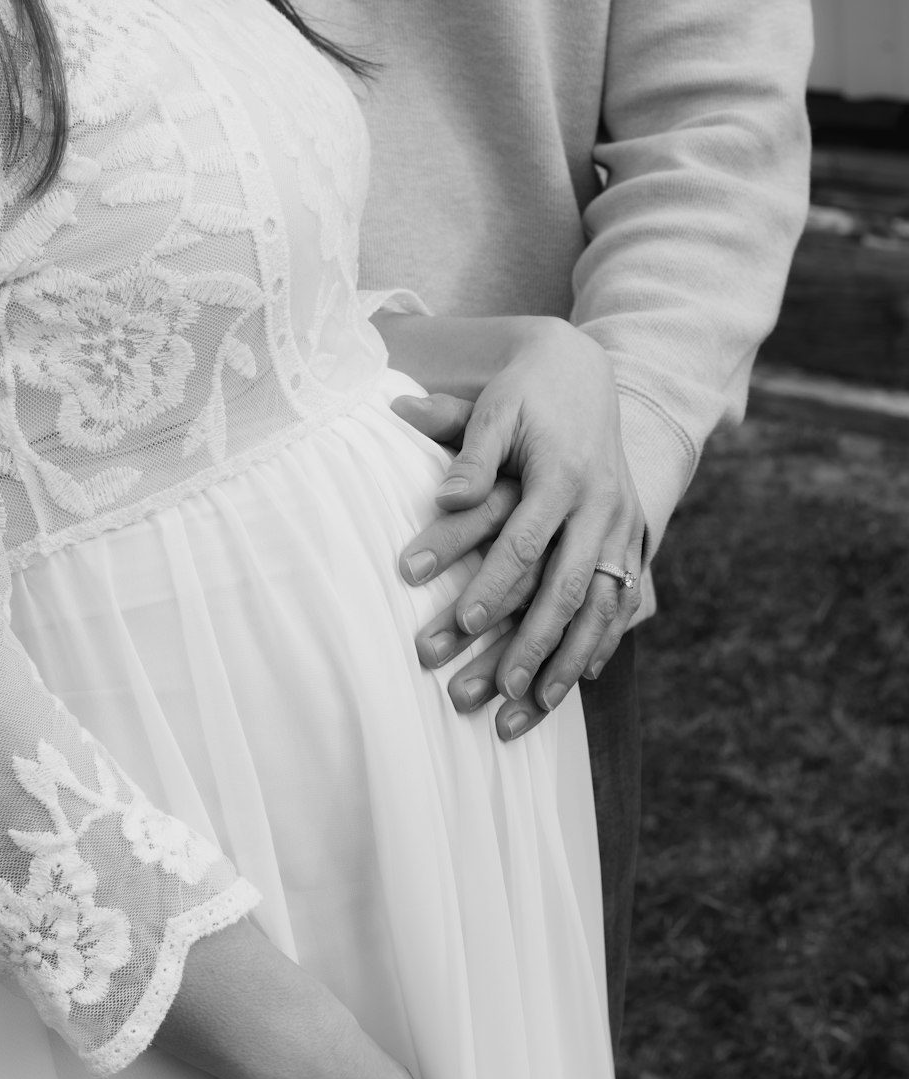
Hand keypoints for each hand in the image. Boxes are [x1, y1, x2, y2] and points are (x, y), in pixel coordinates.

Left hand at [394, 318, 644, 739]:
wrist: (587, 374)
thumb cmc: (528, 394)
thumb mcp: (497, 406)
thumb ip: (471, 451)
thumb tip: (446, 497)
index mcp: (565, 473)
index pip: (526, 540)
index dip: (495, 584)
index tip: (465, 624)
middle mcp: (602, 505)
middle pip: (568, 586)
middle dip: (535, 643)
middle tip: (500, 690)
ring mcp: (624, 526)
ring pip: (602, 605)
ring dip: (571, 659)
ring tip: (534, 703)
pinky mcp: (633, 538)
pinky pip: (622, 600)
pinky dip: (603, 642)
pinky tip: (579, 680)